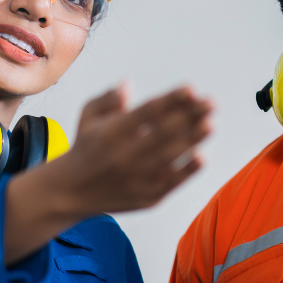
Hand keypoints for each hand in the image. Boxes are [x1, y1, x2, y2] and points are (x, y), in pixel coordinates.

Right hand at [4, 83, 210, 263]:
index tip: (191, 88)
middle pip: (164, 132)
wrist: (70, 191)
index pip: (147, 112)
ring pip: (171, 156)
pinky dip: (187, 171)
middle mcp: (124, 155)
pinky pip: (171, 183)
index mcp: (111, 132)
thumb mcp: (88, 116)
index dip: (171, 99)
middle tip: (212, 102)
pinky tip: (203, 157)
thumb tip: (128, 86)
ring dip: (193, 139)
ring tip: (211, 123)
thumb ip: (108, 99)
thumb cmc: (86, 146)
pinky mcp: (146, 197)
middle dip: (190, 115)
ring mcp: (136, 178)